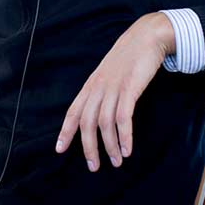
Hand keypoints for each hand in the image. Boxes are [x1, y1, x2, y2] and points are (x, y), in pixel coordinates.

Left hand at [55, 12, 174, 170]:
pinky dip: (124, 136)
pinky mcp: (129, 88)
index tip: (59, 150)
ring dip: (110, 146)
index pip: (73, 111)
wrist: (145, 37)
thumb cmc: (128, 58)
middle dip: (88, 147)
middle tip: (94, 166)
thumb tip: (98, 114)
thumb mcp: (108, 75)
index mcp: (90, 85)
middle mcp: (98, 87)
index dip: (65, 131)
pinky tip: (127, 149)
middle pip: (86, 122)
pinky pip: (123, 117)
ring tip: (117, 161)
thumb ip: (102, 92)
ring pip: (104, 123)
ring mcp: (113, 87)